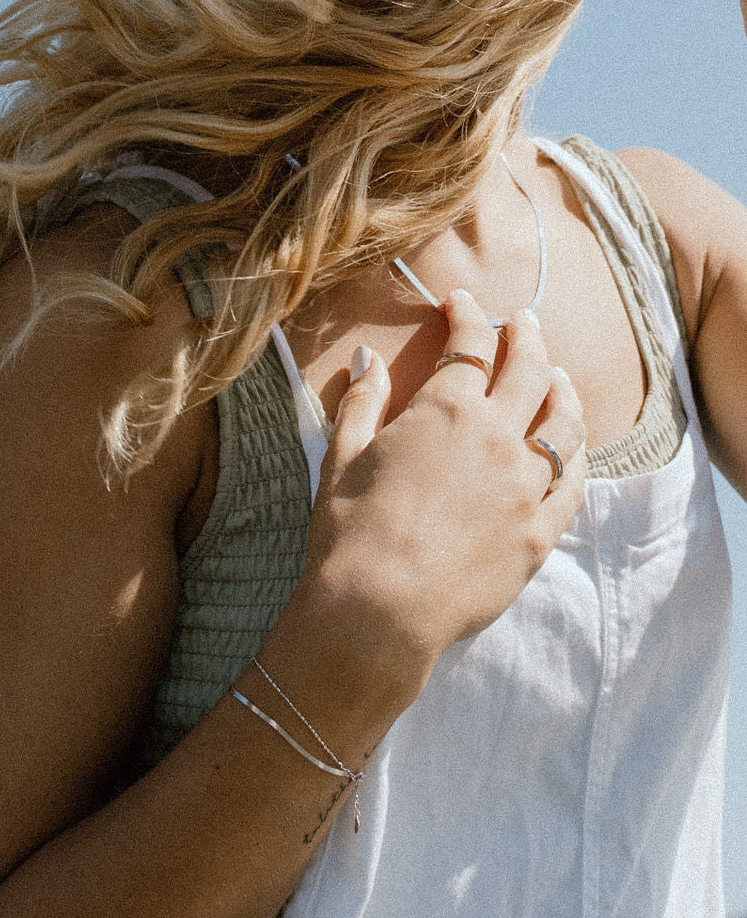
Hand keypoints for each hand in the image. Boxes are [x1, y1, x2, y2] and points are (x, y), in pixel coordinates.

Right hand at [299, 290, 586, 690]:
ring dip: (562, 391)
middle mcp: (497, 438)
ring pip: (564, 424)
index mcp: (445, 411)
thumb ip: (363, 403)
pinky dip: (576, 457)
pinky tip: (572, 449)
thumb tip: (369, 359)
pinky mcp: (540, 533)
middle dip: (526, 336)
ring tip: (558, 379)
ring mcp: (526, 487)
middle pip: (528, 370)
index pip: (468, 345)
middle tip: (523, 323)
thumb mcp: (341, 459)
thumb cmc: (350, 536)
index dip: (466, 315)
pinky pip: (573, 484)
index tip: (461, 303)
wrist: (380, 613)